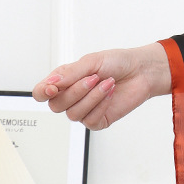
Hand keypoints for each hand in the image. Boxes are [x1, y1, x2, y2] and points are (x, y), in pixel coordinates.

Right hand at [31, 43, 171, 130]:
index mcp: (64, 81)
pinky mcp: (99, 120)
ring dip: (92, 97)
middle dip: (77, 91)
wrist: (142, 71)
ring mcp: (85, 110)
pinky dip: (101, 105)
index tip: (52, 88)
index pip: (41, 93)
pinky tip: (111, 93)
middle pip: (56, 106)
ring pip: (73, 114)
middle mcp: (71, 98)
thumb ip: (70, 73)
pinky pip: (90, 121)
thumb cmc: (117, 63)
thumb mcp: (92, 61)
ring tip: (108, 83)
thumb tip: (52, 82)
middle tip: (95, 77)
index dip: (42, 93)